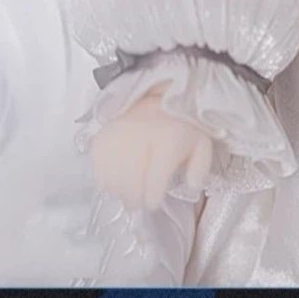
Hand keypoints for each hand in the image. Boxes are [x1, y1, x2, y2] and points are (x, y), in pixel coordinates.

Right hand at [88, 92, 213, 209]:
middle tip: (139, 201)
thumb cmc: (178, 126)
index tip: (153, 201)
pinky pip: (97, 169)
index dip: (153, 198)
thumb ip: (200, 168)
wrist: (155, 97)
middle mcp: (140, 136)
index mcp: (168, 139)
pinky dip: (106, 180)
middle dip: (136, 199)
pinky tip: (116, 178)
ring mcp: (118, 136)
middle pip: (131, 183)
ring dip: (120, 192)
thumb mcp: (200, 143)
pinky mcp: (102, 137)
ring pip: (113, 180)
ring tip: (128, 192)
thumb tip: (192, 186)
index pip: (155, 181)